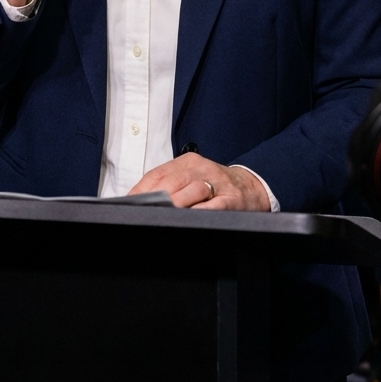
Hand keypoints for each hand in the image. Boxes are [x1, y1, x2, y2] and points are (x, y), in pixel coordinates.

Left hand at [128, 153, 270, 210]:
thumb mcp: (191, 177)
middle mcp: (202, 169)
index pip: (158, 174)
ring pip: (192, 192)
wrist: (251, 186)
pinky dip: (200, 212)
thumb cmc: (214, 186)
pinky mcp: (232, 199)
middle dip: (155, 198)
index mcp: (187, 162)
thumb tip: (137, 202)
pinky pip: (214, 206)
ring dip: (175, 205)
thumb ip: (168, 185)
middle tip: (141, 213)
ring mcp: (217, 183)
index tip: (129, 204)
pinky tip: (189, 219)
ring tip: (160, 216)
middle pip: (173, 182)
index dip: (141, 190)